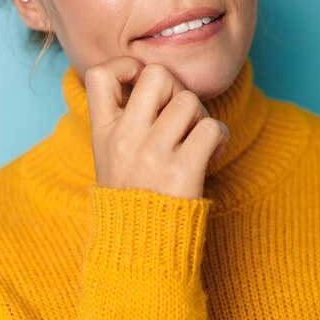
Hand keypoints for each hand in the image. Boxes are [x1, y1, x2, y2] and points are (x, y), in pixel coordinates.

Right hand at [85, 56, 229, 198]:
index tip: (139, 83)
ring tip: (195, 138)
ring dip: (200, 116)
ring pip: (190, 100)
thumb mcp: (109, 155)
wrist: (138, 252)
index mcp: (103, 132)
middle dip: (176, 87)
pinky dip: (218, 136)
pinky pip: (211, 128)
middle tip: (178, 111)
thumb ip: (121, 119)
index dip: (126, 67)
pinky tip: (210, 151)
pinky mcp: (182, 171)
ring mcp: (153, 154)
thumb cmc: (129, 197)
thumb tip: (146, 77)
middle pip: (158, 74)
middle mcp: (125, 138)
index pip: (100, 73)